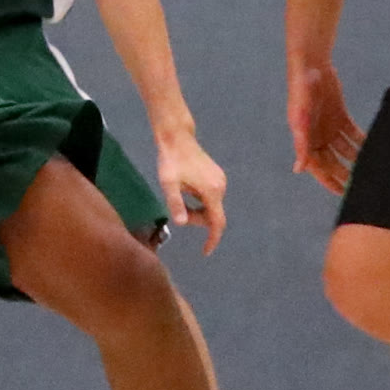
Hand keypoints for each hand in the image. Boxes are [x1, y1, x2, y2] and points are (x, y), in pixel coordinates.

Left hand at [156, 131, 227, 254]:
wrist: (177, 137)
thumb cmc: (171, 160)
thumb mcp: (169, 183)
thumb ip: (176, 203)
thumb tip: (181, 223)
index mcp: (211, 191)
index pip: (217, 222)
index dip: (213, 239)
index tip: (205, 251)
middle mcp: (220, 187)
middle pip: (213, 215)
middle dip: (197, 220)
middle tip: (177, 213)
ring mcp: (220, 180)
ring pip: (211, 206)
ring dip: (197, 210)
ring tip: (178, 198)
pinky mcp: (216, 176)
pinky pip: (210, 197)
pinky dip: (199, 202)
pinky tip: (185, 191)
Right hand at [288, 63, 363, 194]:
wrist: (311, 64)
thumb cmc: (301, 91)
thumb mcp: (299, 119)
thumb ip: (301, 144)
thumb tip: (299, 170)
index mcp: (305, 141)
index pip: (318, 168)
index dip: (329, 181)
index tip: (343, 194)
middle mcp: (317, 137)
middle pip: (333, 161)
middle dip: (345, 173)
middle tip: (363, 185)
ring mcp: (329, 127)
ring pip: (344, 149)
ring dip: (355, 158)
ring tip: (371, 168)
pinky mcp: (340, 116)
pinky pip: (352, 134)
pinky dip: (360, 141)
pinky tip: (372, 147)